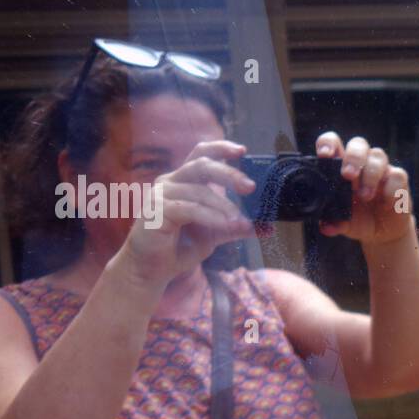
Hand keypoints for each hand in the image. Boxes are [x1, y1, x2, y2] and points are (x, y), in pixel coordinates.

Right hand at [115, 140, 254, 288]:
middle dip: (229, 174)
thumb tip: (267, 228)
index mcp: (183, 180)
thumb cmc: (180, 248)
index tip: (242, 151)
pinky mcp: (156, 210)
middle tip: (250, 187)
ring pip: (199, 191)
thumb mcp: (214, 234)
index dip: (221, 148)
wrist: (152, 270)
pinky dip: (211, 217)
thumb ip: (235, 226)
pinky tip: (226, 225)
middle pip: (201, 165)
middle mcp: (170, 181)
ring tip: (241, 223)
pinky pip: (189, 208)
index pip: (201, 154)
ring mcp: (160, 194)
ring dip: (224, 207)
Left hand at [313, 131, 413, 245]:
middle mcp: (362, 164)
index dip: (328, 143)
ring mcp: (382, 170)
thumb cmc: (359, 220)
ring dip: (371, 175)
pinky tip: (385, 205)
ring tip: (365, 196)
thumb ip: (334, 223)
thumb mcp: (345, 224)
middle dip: (353, 157)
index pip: (334, 143)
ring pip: (378, 155)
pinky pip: (397, 175)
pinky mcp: (399, 180)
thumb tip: (325, 227)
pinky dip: (391, 189)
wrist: (384, 233)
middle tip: (347, 175)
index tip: (324, 155)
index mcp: (342, 168)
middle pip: (358, 144)